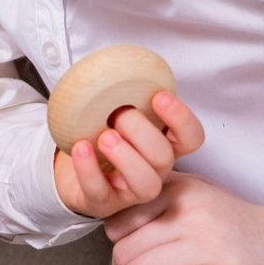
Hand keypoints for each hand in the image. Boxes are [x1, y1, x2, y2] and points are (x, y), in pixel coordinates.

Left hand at [54, 88, 204, 219]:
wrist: (71, 159)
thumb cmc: (101, 130)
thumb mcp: (116, 107)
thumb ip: (126, 91)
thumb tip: (120, 61)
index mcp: (164, 143)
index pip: (192, 137)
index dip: (181, 118)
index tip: (158, 96)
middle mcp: (154, 170)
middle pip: (164, 158)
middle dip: (143, 133)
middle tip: (119, 114)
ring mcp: (130, 190)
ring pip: (145, 183)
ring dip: (126, 157)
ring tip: (104, 136)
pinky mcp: (103, 203)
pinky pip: (100, 193)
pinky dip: (89, 169)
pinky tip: (80, 147)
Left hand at [106, 173, 263, 264]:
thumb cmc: (243, 228)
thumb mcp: (204, 194)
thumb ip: (164, 197)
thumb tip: (113, 219)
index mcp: (185, 190)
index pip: (121, 220)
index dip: (115, 245)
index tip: (125, 259)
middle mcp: (194, 213)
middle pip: (127, 251)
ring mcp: (209, 244)